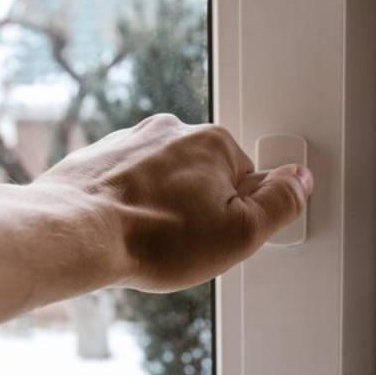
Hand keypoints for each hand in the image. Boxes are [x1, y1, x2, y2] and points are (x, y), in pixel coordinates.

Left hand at [33, 114, 312, 292]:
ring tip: (151, 241)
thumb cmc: (155, 238)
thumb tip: (301, 179)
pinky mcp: (95, 159)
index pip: (246, 181)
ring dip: (162, 207)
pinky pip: (126, 184)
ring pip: (163, 179)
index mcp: (214, 141)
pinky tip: (123, 233)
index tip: (217, 238)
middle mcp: (171, 129)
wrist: (74, 234)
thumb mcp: (241, 233)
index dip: (236, 217)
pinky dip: (129, 206)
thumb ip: (280, 204)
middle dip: (198, 209)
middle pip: (204, 176)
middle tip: (184, 244)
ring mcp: (129, 140)